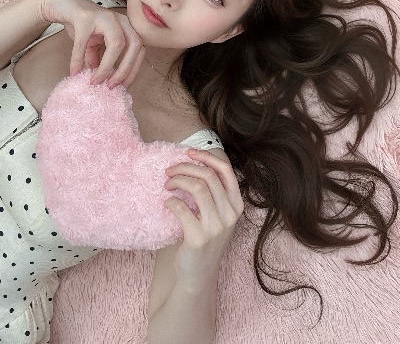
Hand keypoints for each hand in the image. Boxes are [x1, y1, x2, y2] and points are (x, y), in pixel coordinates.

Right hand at [40, 0, 144, 87]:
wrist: (63, 4)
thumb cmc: (83, 25)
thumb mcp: (94, 44)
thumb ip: (99, 60)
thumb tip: (102, 81)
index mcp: (126, 26)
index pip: (139, 49)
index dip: (134, 69)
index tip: (124, 86)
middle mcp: (119, 19)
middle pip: (134, 45)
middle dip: (125, 69)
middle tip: (112, 86)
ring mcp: (104, 16)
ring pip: (116, 43)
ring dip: (107, 66)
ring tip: (95, 81)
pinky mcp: (84, 17)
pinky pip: (84, 42)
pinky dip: (79, 59)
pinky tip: (74, 71)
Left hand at [164, 149, 243, 290]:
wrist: (198, 273)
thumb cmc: (205, 237)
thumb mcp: (218, 213)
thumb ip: (214, 190)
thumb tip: (195, 159)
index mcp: (237, 204)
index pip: (225, 169)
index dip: (206, 156)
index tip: (188, 153)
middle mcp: (230, 214)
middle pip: (208, 175)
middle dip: (185, 167)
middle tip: (169, 171)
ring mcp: (216, 227)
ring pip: (196, 187)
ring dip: (177, 180)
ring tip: (167, 184)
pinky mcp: (198, 238)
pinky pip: (181, 208)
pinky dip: (170, 202)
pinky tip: (167, 204)